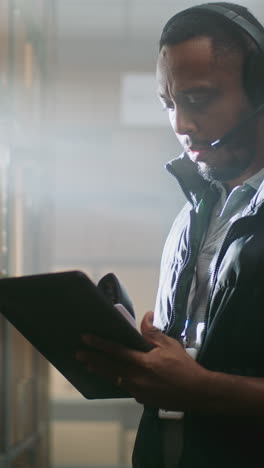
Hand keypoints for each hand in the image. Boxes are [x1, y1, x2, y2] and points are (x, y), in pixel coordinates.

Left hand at [76, 311, 209, 410]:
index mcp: (143, 363)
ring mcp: (138, 391)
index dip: (99, 344)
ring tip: (88, 365)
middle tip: (77, 353)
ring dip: (100, 370)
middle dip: (92, 359)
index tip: (86, 338)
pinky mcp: (142, 400)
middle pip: (109, 367)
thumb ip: (153, 333)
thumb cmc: (184, 367)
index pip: (115, 351)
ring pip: (114, 378)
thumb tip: (145, 316)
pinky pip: (125, 387)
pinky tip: (113, 375)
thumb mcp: (170, 345)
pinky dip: (117, 380)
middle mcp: (136, 378)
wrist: (197, 393)